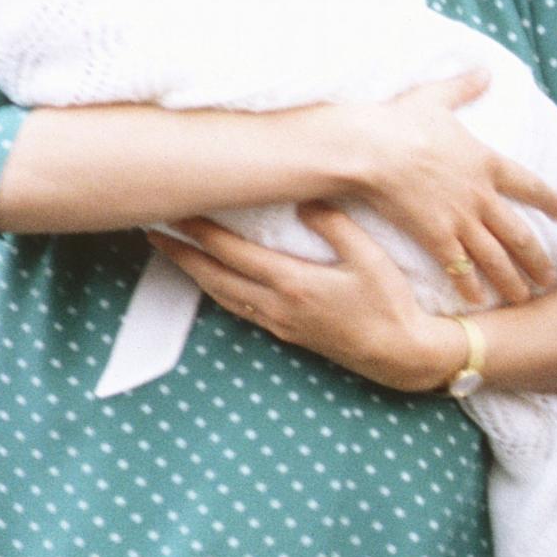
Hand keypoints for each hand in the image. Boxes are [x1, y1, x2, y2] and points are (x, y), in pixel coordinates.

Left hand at [148, 207, 468, 392]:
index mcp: (292, 283)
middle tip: (152, 231)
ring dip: (195, 274)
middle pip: (215, 277)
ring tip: (174, 253)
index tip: (176, 211)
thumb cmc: (392, 305)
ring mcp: (280, 323)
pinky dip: (219, 291)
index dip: (200, 231)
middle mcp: (277, 306)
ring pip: (223, 296)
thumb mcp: (370, 258)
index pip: (232, 252)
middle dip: (181, 254)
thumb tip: (305, 200)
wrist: (403, 355)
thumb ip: (336, 226)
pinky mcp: (289, 334)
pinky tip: (215, 282)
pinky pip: (241, 310)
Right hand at [343, 70, 556, 306]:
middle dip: (537, 258)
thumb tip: (484, 69)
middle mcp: (481, 196)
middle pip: (519, 234)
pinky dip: (472, 286)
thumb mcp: (436, 97)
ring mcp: (461, 220)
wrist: (373, 150)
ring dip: (513, 280)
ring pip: (496, 257)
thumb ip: (463, 86)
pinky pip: (461, 268)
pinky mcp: (436, 238)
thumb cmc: (400, 121)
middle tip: (549, 276)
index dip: (550, 200)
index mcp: (486, 162)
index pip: (530, 185)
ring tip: (526, 297)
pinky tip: (480, 301)